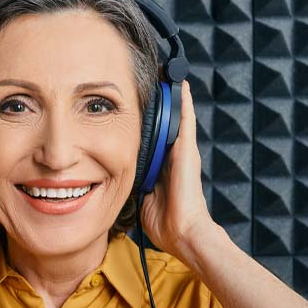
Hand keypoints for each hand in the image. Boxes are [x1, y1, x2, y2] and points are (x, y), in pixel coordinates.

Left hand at [139, 80, 215, 262]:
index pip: (155, 138)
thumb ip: (137, 184)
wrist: (183, 233)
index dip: (148, 122)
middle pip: (167, 123)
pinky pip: (186, 122)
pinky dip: (184, 104)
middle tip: (155, 79)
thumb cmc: (166, 222)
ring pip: (178, 118)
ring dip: (173, 98)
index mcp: (164, 167)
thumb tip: (120, 178)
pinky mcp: (188, 152)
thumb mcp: (144, 198)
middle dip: (161, 104)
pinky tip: (181, 86)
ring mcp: (184, 153)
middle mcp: (176, 157)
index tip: (139, 104)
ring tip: (168, 75)